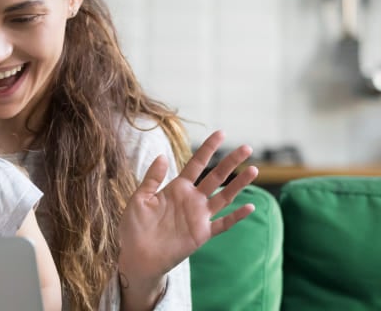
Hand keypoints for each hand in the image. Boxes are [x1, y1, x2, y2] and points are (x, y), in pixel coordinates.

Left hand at [117, 131, 257, 307]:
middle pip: (215, 177)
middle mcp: (191, 200)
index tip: (221, 133)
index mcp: (176, 188)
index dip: (208, 149)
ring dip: (239, 185)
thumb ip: (152, 178)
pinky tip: (249, 207)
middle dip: (230, 162)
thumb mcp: (140, 198)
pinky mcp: (202, 234)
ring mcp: (198, 217)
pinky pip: (223, 224)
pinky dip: (236, 217)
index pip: (196, 164)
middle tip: (247, 148)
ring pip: (224, 197)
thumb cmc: (135, 227)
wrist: (136, 256)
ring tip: (254, 170)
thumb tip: (162, 155)